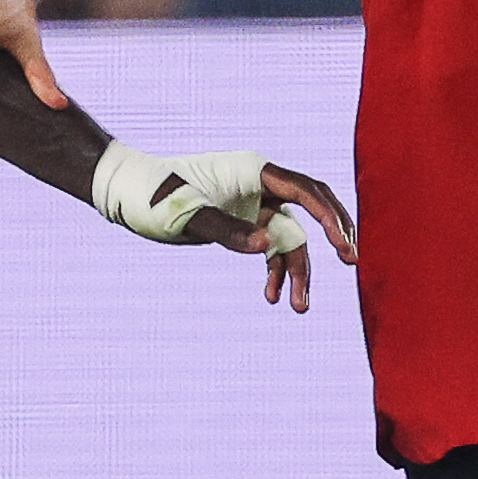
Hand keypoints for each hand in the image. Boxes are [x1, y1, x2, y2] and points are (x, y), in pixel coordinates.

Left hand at [145, 156, 359, 310]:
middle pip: (311, 209)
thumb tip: (268, 247)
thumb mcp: (187, 217)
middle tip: (351, 263)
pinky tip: (272, 298)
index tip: (345, 247)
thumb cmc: (152, 195)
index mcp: (253, 171)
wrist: (126, 193)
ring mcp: (254, 204)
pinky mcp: (244, 222)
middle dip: (333, 237)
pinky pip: (270, 247)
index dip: (331, 218)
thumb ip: (228, 231)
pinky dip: (273, 271)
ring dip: (297, 270)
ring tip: (298, 308)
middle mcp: (260, 184)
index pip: (306, 191)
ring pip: (290, 236)